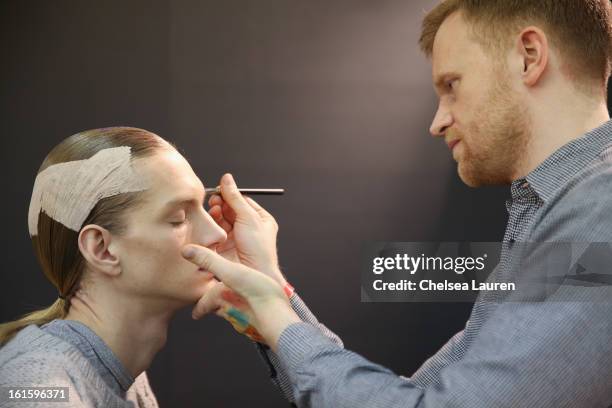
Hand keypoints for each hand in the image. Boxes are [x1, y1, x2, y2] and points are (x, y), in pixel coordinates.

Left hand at [182, 244, 299, 349]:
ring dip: (230, 309)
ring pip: (233, 314)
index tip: (195, 312)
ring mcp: (243, 319)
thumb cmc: (256, 293)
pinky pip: (248, 317)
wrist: (278, 316)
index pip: (203, 304)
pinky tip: (255, 307)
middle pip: (217, 311)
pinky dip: (247, 312)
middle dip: (214, 308)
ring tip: (233, 304)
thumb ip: (209, 260)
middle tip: (211, 305)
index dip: (199, 306)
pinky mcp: (259, 321)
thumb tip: (185, 250)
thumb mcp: (231, 272)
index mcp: (220, 297)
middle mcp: (229, 311)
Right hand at [208, 173, 285, 285]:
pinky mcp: (224, 247)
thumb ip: (235, 198)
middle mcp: (249, 227)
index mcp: (260, 219)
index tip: (219, 190)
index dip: (230, 194)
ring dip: (216, 214)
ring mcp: (236, 237)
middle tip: (214, 201)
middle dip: (221, 204)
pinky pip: (215, 232)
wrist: (255, 275)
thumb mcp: (248, 217)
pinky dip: (211, 226)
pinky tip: (210, 223)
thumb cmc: (259, 248)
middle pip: (230, 209)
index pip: (242, 200)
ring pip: (221, 220)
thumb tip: (227, 179)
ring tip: (213, 212)